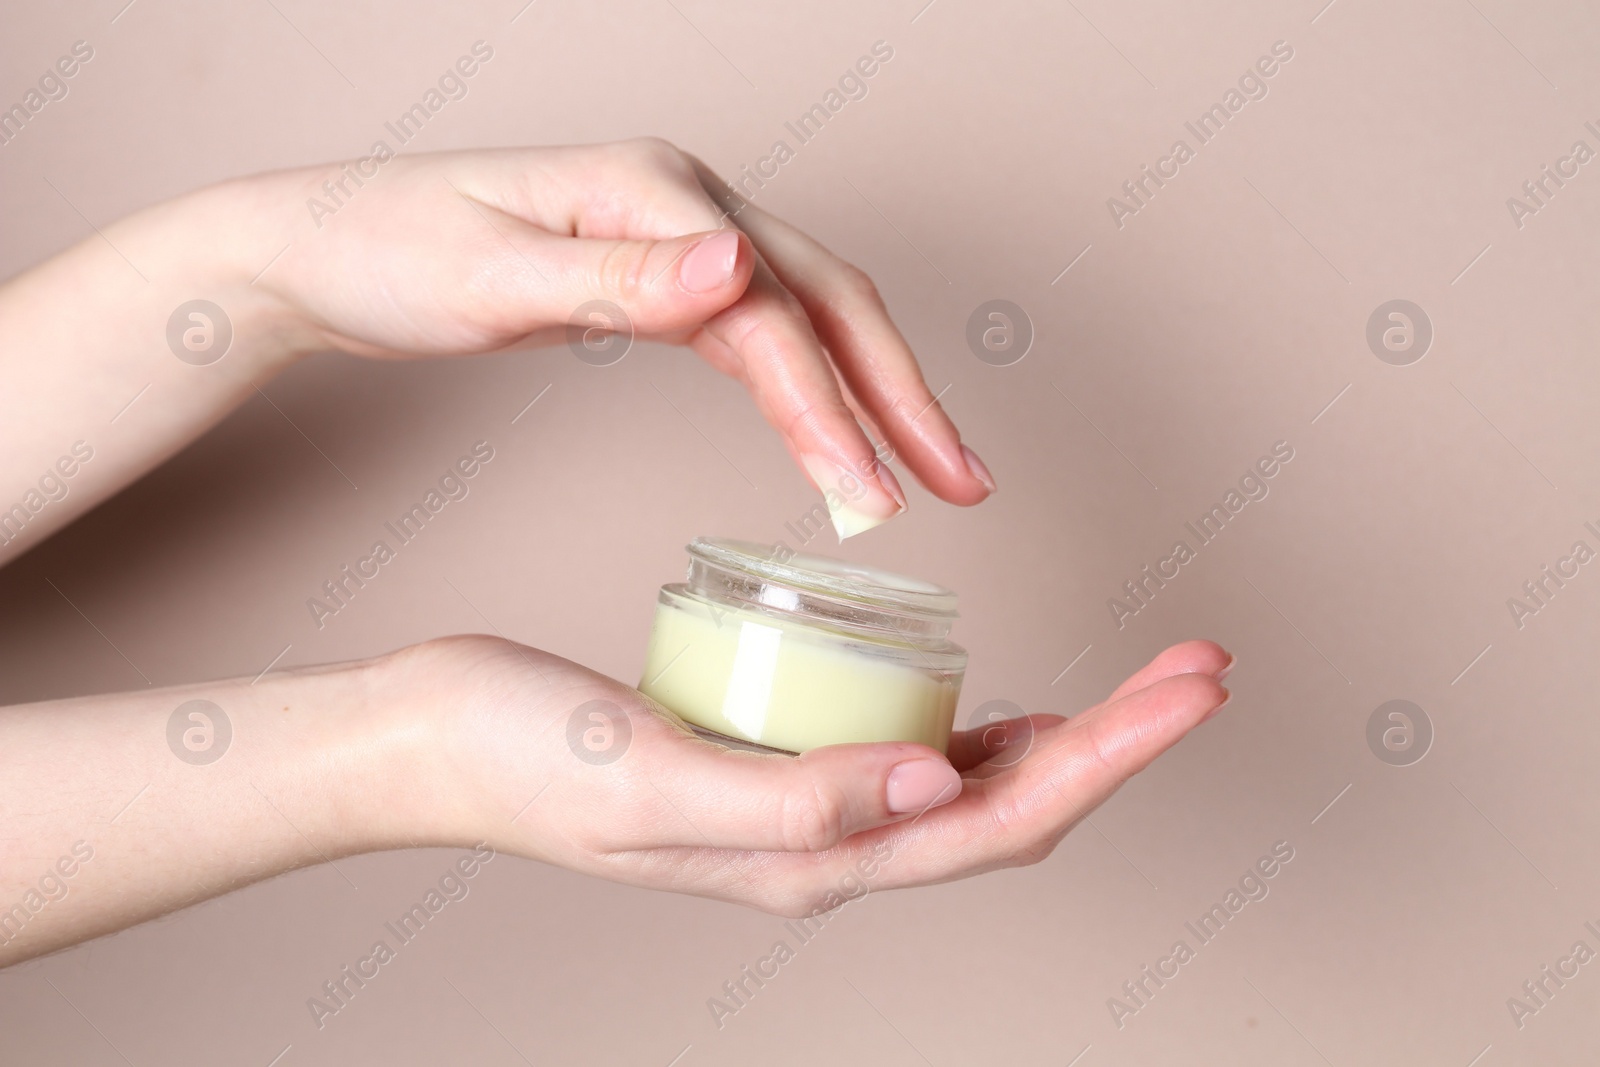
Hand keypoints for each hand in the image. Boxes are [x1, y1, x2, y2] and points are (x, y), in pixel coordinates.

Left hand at [245, 139, 994, 534]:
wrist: (319, 245)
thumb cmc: (388, 253)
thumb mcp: (492, 273)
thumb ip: (619, 277)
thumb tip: (737, 268)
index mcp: (653, 192)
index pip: (772, 313)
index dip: (829, 408)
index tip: (871, 499)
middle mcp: (683, 204)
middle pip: (829, 298)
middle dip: (902, 395)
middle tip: (966, 484)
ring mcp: (677, 235)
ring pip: (809, 315)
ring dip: (874, 394)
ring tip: (929, 474)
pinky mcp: (659, 273)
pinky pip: (763, 330)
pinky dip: (811, 386)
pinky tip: (835, 433)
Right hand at [403, 635, 1231, 915]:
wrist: (433, 738)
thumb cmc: (523, 752)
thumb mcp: (654, 777)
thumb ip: (795, 799)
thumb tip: (939, 791)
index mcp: (810, 859)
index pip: (1001, 820)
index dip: (1111, 757)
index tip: (1192, 687)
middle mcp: (824, 848)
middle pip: (1014, 808)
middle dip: (1121, 743)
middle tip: (1202, 668)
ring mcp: (805, 812)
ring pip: (976, 791)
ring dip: (1072, 738)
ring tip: (1142, 682)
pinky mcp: (779, 767)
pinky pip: (915, 763)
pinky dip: (985, 731)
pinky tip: (1005, 701)